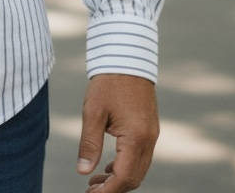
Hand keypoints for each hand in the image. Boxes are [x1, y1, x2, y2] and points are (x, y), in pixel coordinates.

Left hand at [76, 74, 158, 191]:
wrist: (127, 56)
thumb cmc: (108, 82)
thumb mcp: (93, 112)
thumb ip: (89, 143)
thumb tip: (83, 171)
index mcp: (136, 137)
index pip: (123, 177)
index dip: (107, 191)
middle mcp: (149, 139)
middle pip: (134, 178)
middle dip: (113, 189)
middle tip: (90, 190)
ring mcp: (152, 134)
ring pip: (139, 169)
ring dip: (119, 179)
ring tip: (95, 180)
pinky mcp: (150, 128)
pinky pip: (141, 157)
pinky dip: (126, 166)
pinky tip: (109, 166)